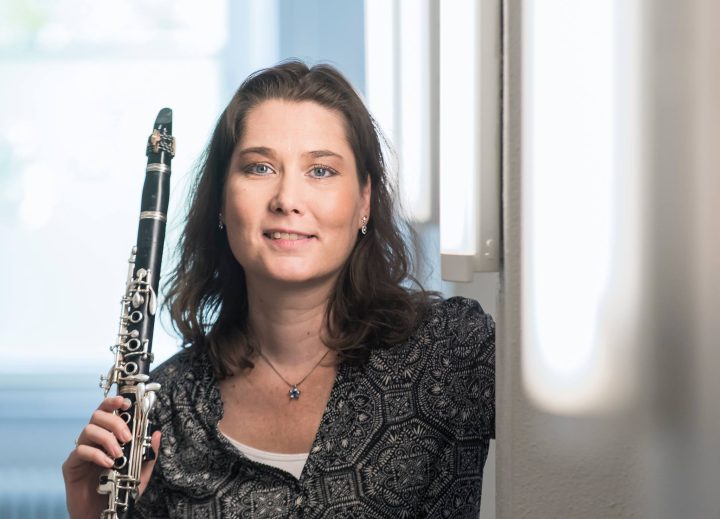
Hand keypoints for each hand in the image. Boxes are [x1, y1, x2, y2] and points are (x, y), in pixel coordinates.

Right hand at [62, 396, 160, 518]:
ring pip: (88, 430)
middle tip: (126, 438)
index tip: (126, 403)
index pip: (107, 412)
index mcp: (108, 438)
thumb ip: (149, 454)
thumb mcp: (140, 473)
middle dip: (114, 422)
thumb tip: (157, 434)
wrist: (100, 514)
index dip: (114, 402)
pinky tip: (107, 464)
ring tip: (118, 455)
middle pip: (97, 415)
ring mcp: (81, 452)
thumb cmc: (118, 492)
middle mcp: (93, 441)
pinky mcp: (71, 466)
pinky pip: (80, 451)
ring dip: (106, 439)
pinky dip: (96, 454)